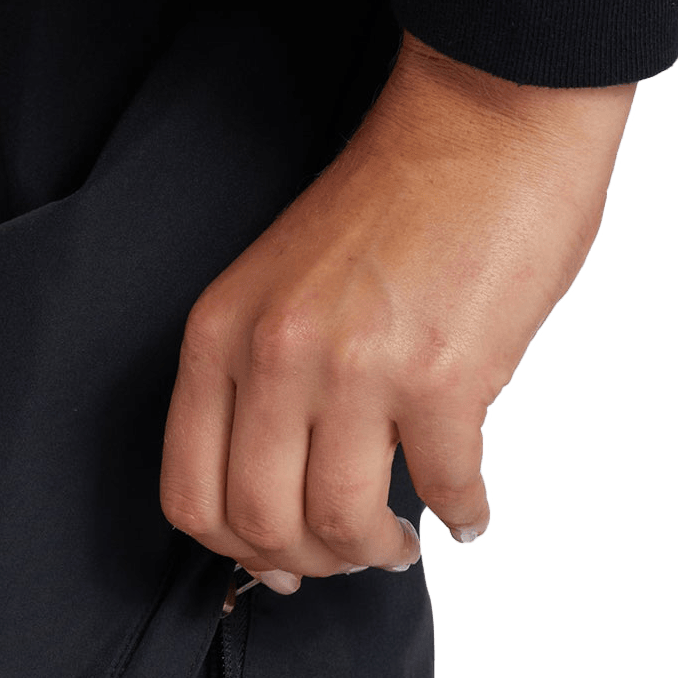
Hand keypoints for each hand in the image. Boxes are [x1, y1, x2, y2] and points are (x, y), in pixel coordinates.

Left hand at [159, 33, 635, 590]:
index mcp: (220, 335)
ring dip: (375, 552)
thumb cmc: (390, 203)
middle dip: (310, 563)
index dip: (234, 550)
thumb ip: (260, 383)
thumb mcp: (278, 288)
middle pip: (262, 523)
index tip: (275, 562)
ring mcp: (356, 369)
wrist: (486, 114)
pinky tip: (468, 515)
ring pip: (340, 522)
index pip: (191, 493)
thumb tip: (282, 496)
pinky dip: (461, 515)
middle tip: (348, 556)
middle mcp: (275, 357)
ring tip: (400, 543)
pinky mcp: (443, 375)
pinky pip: (444, 486)